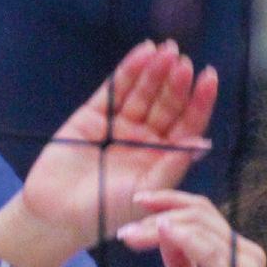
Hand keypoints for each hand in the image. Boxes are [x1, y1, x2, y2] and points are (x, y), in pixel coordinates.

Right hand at [20, 40, 217, 251]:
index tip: (209, 78)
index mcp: (162, 158)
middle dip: (176, 83)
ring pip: (143, 92)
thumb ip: (173, 166)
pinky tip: (144, 52)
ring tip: (167, 51)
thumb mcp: (145, 192)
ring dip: (156, 71)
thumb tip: (203, 143)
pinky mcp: (94, 116)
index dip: (199, 102)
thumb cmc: (105, 213)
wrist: (57, 215)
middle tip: (184, 62)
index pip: (187, 124)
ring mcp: (119, 125)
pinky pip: (115, 89)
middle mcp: (144, 139)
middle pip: (166, 104)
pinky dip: (129, 69)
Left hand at [117, 191, 266, 266]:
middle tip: (128, 220)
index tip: (138, 204)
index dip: (170, 202)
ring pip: (201, 225)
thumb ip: (181, 264)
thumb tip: (163, 234)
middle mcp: (246, 254)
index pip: (204, 214)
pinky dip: (183, 237)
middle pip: (201, 212)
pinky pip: (210, 250)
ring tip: (131, 235)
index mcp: (237, 255)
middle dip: (160, 210)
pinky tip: (160, 233)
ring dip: (160, 226)